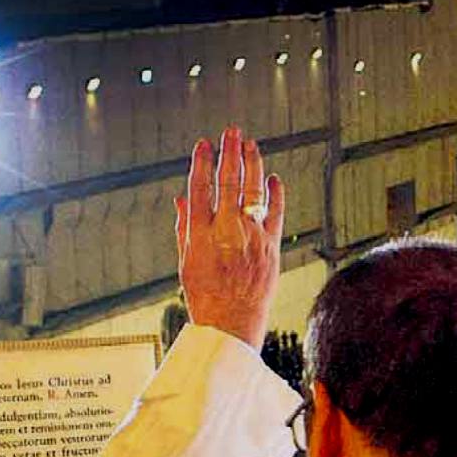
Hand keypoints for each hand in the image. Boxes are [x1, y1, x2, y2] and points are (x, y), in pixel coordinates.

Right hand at [174, 126, 285, 349]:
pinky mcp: (271, 247)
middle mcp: (227, 232)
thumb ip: (184, 227)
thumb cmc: (205, 295)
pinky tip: (273, 178)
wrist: (232, 324)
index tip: (204, 144)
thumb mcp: (186, 262)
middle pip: (229, 183)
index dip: (202, 163)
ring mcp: (252, 238)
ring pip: (254, 191)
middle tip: (232, 132)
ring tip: (251, 145)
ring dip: (253, 164)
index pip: (200, 188)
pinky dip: (275, 194)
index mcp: (201, 235)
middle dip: (230, 153)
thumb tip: (181, 199)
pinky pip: (275, 213)